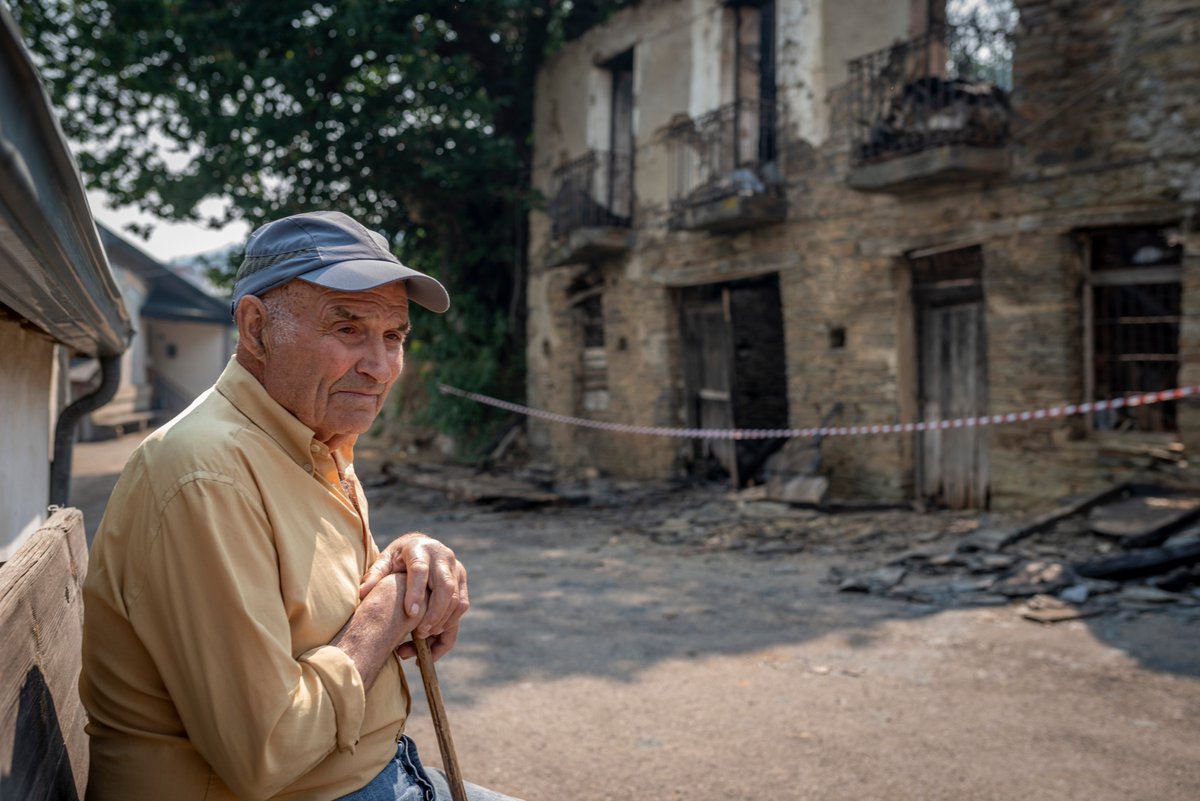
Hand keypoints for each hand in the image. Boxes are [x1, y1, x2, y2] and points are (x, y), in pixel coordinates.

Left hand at [359, 532, 468, 659]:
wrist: (421, 546)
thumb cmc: (398, 557)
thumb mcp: (384, 561)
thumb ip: (374, 575)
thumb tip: (363, 593)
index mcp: (420, 549)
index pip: (420, 570)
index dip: (416, 592)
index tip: (410, 614)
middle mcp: (443, 556)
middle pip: (445, 587)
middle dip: (434, 613)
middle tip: (420, 633)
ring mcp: (456, 568)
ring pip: (456, 599)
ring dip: (442, 621)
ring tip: (423, 636)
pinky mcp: (462, 580)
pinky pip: (462, 605)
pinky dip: (450, 622)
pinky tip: (434, 633)